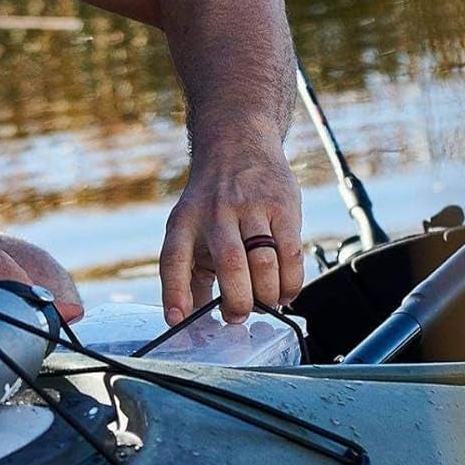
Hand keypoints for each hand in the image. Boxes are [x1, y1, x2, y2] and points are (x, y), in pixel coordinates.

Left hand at [159, 136, 302, 321]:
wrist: (238, 143)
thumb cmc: (212, 198)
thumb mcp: (190, 225)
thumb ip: (190, 269)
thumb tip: (189, 317)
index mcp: (184, 220)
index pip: (173, 259)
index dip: (175, 293)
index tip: (178, 320)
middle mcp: (215, 212)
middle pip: (230, 264)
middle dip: (238, 302)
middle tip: (239, 317)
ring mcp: (250, 206)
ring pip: (263, 262)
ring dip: (267, 295)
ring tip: (266, 304)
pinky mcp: (283, 205)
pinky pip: (291, 253)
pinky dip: (291, 282)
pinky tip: (286, 292)